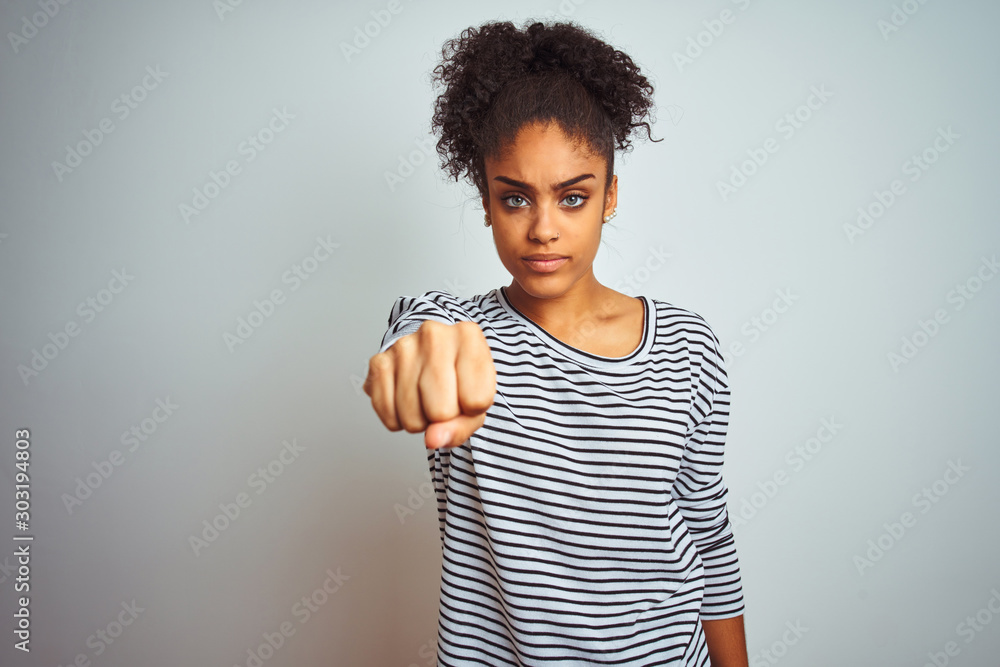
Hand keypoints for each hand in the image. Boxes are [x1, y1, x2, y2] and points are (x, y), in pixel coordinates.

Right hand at [364, 320, 495, 448]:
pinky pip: (387, 414)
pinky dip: (397, 418)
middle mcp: (434, 335)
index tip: (468, 394)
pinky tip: (406, 400)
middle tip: (445, 399)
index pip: (476, 401)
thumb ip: (461, 426)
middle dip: (443, 418)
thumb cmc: (458, 377)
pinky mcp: (378, 362)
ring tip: (425, 398)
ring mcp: (402, 347)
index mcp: (468, 336)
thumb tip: (432, 439)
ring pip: (412, 418)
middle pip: (441, 412)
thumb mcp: (476, 400)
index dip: (473, 409)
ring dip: (420, 420)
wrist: (432, 353)